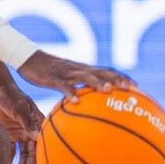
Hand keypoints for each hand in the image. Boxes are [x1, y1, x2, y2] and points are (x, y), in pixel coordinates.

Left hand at [0, 82, 43, 163]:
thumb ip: (27, 122)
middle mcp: (30, 130)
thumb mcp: (19, 108)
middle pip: (32, 151)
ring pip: (22, 152)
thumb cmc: (11, 95)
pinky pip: (11, 148)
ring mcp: (19, 132)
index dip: (38, 158)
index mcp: (37, 124)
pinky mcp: (8, 132)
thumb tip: (36, 138)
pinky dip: (10, 158)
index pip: (40, 144)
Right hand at [16, 51, 131, 99]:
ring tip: (108, 91)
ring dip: (98, 83)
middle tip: (130, 88)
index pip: (106, 71)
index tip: (136, 87)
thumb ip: (77, 88)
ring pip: (86, 76)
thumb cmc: (48, 72)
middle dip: (117, 79)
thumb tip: (87, 104)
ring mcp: (68, 72)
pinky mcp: (54, 77)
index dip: (121, 78)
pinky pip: (64, 86)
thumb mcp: (65, 79)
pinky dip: (70, 93)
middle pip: (102, 72)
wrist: (29, 59)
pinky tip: (76, 101)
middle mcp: (79, 69)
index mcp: (83, 69)